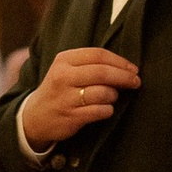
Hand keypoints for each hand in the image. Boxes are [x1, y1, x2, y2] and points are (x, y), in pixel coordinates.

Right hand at [20, 44, 140, 148]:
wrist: (35, 117)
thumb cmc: (60, 89)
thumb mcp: (67, 69)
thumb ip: (90, 64)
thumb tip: (126, 67)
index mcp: (64, 60)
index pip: (98, 54)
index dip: (120, 61)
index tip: (133, 69)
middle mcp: (63, 77)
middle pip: (102, 72)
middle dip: (124, 77)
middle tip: (136, 82)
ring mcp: (66, 97)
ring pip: (103, 93)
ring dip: (114, 95)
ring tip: (112, 97)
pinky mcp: (71, 116)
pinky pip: (100, 111)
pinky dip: (108, 110)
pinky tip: (105, 109)